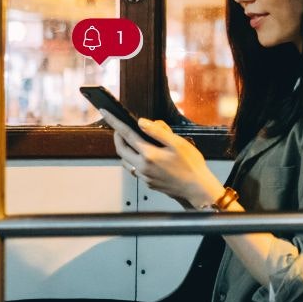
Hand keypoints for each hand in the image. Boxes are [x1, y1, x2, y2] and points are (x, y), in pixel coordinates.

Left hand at [100, 112, 224, 208]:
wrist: (197, 189)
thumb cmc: (191, 165)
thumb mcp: (177, 143)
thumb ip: (158, 131)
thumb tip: (141, 122)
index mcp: (148, 154)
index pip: (126, 134)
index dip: (114, 122)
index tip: (105, 113)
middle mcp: (142, 167)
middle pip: (121, 150)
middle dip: (117, 137)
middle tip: (119, 128)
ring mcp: (144, 177)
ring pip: (127, 161)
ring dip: (125, 150)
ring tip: (133, 141)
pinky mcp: (148, 183)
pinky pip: (135, 170)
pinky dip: (135, 160)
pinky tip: (145, 157)